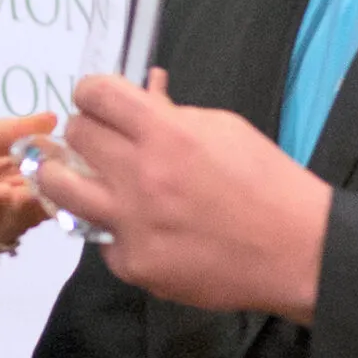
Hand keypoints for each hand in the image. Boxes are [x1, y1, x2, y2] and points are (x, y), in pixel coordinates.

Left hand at [0, 112, 58, 260]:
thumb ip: (2, 133)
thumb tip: (52, 119)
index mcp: (0, 170)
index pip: (43, 170)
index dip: (63, 164)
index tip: (85, 152)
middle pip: (36, 201)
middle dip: (52, 191)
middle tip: (69, 176)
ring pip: (13, 221)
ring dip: (25, 205)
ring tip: (35, 187)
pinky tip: (1, 196)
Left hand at [33, 69, 332, 320]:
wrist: (297, 251)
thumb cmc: (267, 181)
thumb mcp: (225, 129)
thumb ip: (174, 113)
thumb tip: (144, 91)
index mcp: (165, 133)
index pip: (95, 94)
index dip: (92, 93)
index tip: (98, 101)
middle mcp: (139, 176)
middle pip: (76, 135)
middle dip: (87, 131)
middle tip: (101, 141)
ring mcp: (131, 224)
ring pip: (60, 189)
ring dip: (70, 177)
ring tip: (86, 179)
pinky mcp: (134, 265)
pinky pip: (101, 239)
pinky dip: (115, 230)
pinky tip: (140, 228)